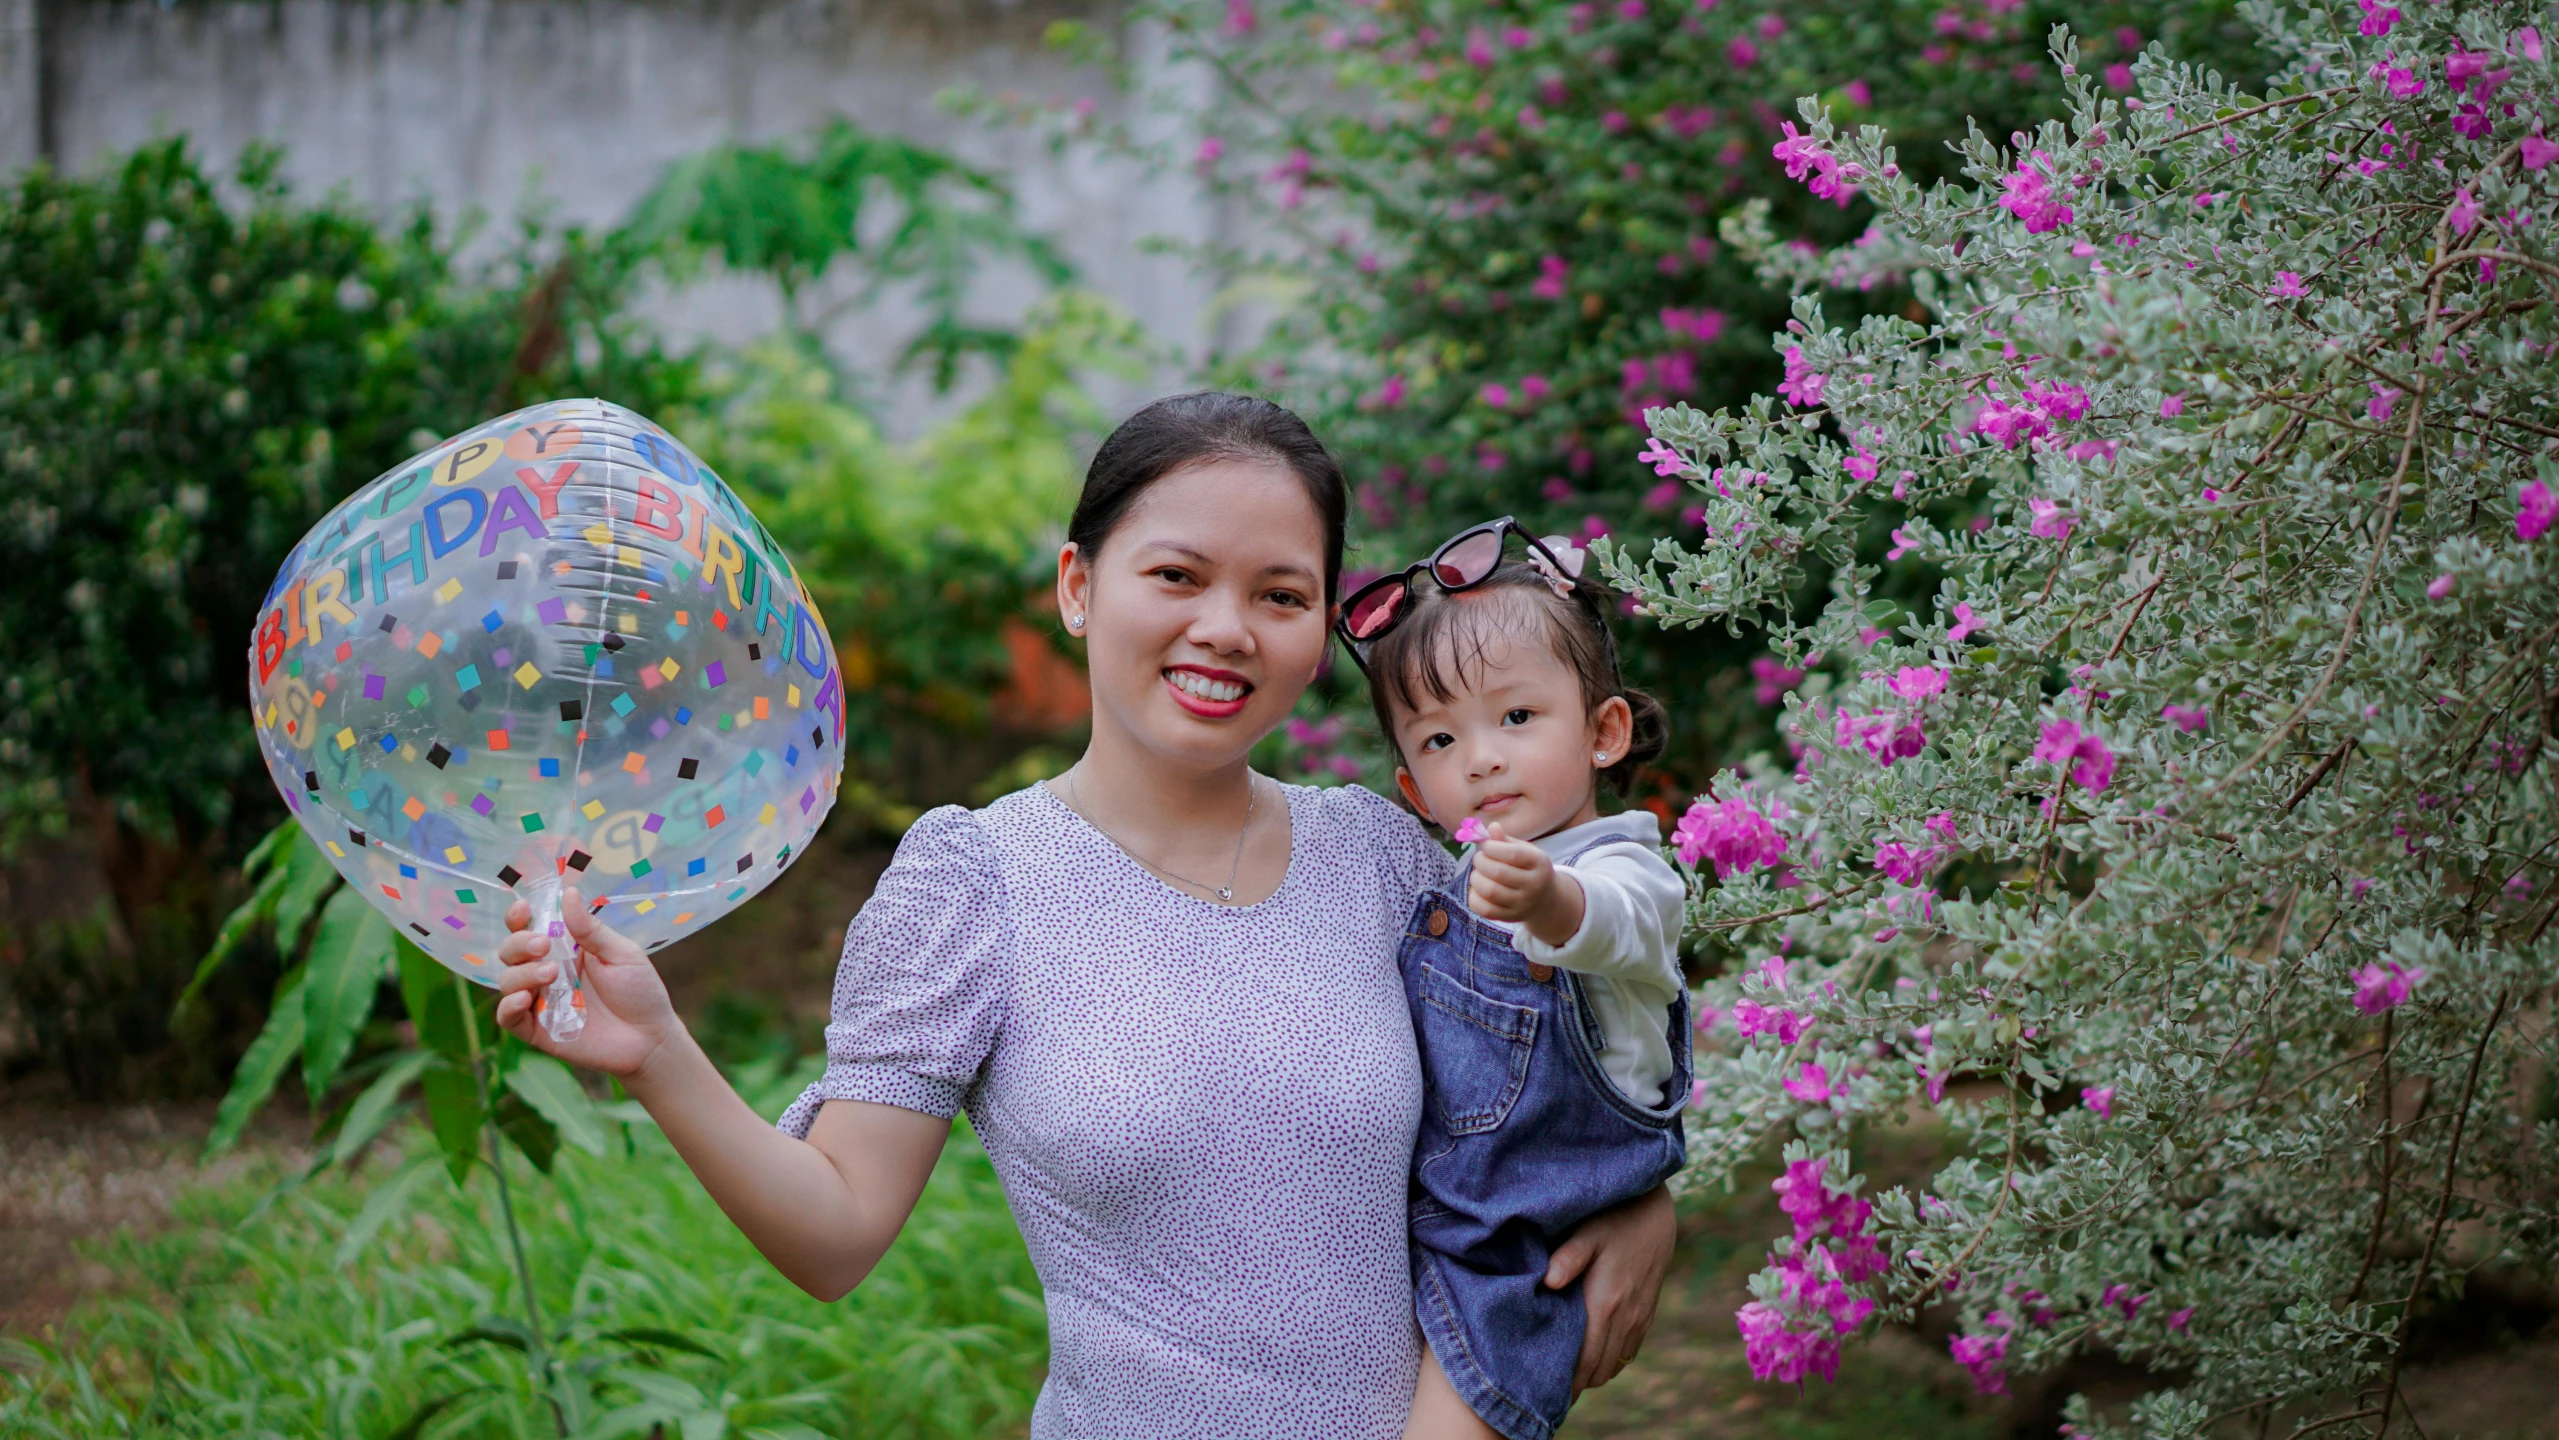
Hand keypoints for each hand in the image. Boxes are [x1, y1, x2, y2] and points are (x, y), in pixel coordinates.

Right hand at [492, 886, 682, 1079]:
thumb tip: (568, 893)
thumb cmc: (639, 991)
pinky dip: (507, 1006)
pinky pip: (508, 1017)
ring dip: (521, 973)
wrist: (650, 1037)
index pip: (529, 927)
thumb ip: (590, 929)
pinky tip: (524, 998)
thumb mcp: (620, 953)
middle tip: (543, 945)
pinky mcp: (537, 1029)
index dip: (519, 916)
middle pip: (511, 951)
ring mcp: (540, 1000)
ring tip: (550, 974)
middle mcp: (546, 971)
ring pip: (507, 981)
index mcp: (565, 949)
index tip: (524, 909)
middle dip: (520, 943)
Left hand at [1466, 824, 1583, 946]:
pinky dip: (1474, 897)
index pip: (1512, 854)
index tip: (1485, 845)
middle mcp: (1534, 885)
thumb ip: (1506, 840)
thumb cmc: (1529, 868)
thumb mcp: (1525, 851)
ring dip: (1476, 878)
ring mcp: (1523, 904)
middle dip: (1481, 862)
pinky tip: (1478, 889)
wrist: (1545, 899)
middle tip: (1478, 858)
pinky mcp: (1511, 917)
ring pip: (1490, 891)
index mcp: (1539, 863)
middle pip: (1498, 873)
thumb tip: (1491, 827)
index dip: (1492, 847)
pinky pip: (1485, 910)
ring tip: (1478, 873)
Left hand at [1545, 1182, 1674, 1393]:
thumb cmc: (1613, 1220)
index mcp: (1607, 1303)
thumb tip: (1548, 1282)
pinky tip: (1592, 1356)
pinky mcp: (1647, 1314)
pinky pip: (1629, 1352)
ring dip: (1594, 1373)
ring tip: (1568, 1376)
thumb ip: (1568, 1257)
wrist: (1655, 1215)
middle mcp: (1627, 1317)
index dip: (1569, 1383)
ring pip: (1616, 1364)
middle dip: (1577, 1384)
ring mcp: (1640, 1318)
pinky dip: (1611, 1361)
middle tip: (1550, 1390)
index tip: (1546, 1395)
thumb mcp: (1587, 1232)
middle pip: (1600, 1370)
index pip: (1587, 1359)